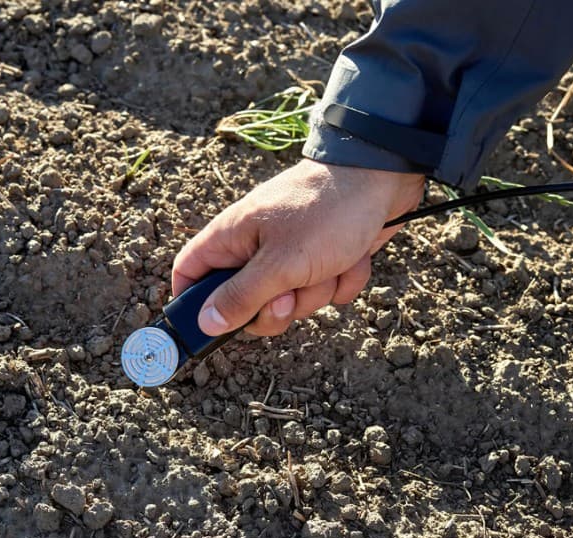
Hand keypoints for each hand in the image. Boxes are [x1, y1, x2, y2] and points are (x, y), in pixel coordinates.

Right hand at [171, 159, 424, 336]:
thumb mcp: (280, 264)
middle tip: (290, 293)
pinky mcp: (324, 257)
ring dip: (317, 291)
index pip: (189, 272)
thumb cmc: (326, 211)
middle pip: (245, 302)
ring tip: (332, 262)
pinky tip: (354, 255)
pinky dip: (344, 279)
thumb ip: (241, 297)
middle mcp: (255, 246)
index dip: (191, 302)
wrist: (384, 176)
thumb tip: (206, 324)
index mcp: (231, 238)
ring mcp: (291, 252)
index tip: (211, 327)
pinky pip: (324, 289)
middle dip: (276, 307)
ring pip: (292, 300)